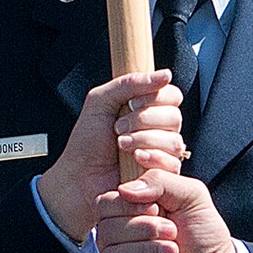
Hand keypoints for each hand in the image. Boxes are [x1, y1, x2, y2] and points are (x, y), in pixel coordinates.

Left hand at [37, 70, 186, 243]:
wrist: (78, 178)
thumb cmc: (87, 142)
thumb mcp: (100, 101)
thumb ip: (129, 83)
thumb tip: (165, 74)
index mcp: (146, 110)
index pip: (171, 95)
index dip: (156, 97)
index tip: (132, 103)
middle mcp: (158, 131)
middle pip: (174, 116)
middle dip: (144, 119)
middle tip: (119, 128)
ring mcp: (161, 154)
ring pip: (174, 140)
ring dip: (144, 139)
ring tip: (121, 145)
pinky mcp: (162, 177)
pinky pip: (172, 163)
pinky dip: (151, 158)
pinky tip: (134, 159)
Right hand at [94, 169, 238, 252]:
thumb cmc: (203, 234)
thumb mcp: (190, 195)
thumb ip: (161, 180)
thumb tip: (125, 189)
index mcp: (125, 215)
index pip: (104, 204)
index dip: (128, 204)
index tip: (158, 208)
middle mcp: (117, 243)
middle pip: (106, 231)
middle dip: (144, 229)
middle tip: (172, 232)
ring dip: (146, 252)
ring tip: (172, 252)